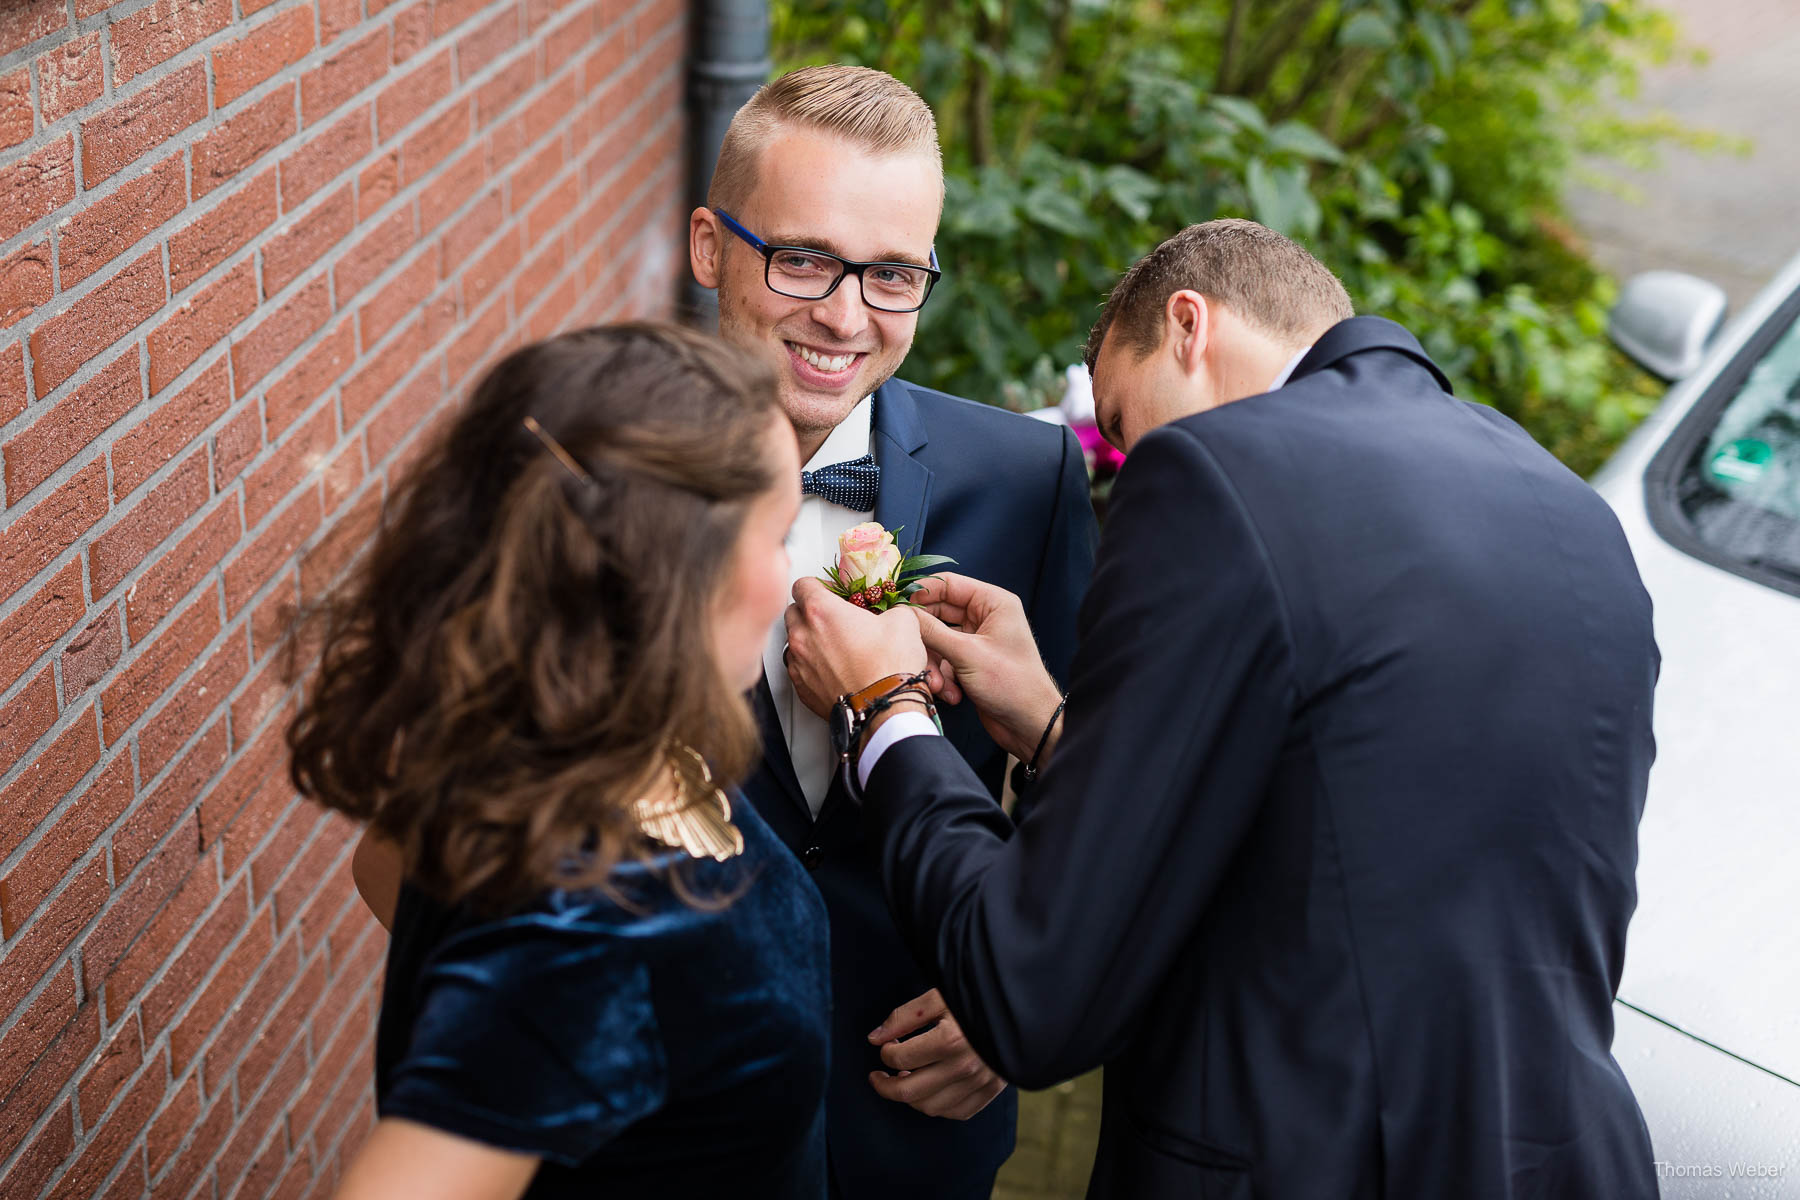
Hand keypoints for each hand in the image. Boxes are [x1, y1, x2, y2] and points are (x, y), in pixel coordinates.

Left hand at [783, 577, 928, 718]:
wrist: (885, 708)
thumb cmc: (889, 668)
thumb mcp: (903, 621)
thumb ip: (889, 609)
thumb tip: (892, 613)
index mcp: (821, 611)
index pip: (803, 584)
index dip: (819, 586)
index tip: (831, 593)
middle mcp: (803, 636)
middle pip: (793, 611)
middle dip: (810, 611)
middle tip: (833, 618)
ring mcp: (799, 664)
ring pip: (793, 642)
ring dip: (809, 639)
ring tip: (834, 646)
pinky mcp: (802, 688)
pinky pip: (798, 669)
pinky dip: (811, 665)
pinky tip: (832, 668)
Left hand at [867, 989, 1006, 1120]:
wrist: (1021, 1004)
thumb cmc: (975, 996)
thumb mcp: (938, 997)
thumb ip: (903, 1017)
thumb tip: (874, 1038)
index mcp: (950, 1040)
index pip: (900, 1059)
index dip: (885, 1052)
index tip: (887, 1044)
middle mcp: (966, 1066)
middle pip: (910, 1092)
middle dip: (885, 1086)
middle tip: (877, 1076)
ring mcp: (980, 1082)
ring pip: (930, 1107)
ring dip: (910, 1097)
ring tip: (905, 1079)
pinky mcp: (991, 1090)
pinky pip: (957, 1112)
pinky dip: (938, 1106)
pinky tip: (930, 1090)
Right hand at [911, 573, 1062, 761]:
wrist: (1029, 724)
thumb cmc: (1012, 684)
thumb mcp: (967, 655)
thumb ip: (932, 631)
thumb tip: (903, 613)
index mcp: (993, 602)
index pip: (948, 584)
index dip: (920, 592)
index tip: (895, 603)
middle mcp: (985, 617)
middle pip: (939, 612)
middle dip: (925, 636)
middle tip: (907, 646)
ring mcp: (977, 640)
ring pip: (938, 639)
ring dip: (934, 663)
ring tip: (938, 684)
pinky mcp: (970, 661)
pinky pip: (945, 659)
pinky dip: (943, 676)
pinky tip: (951, 694)